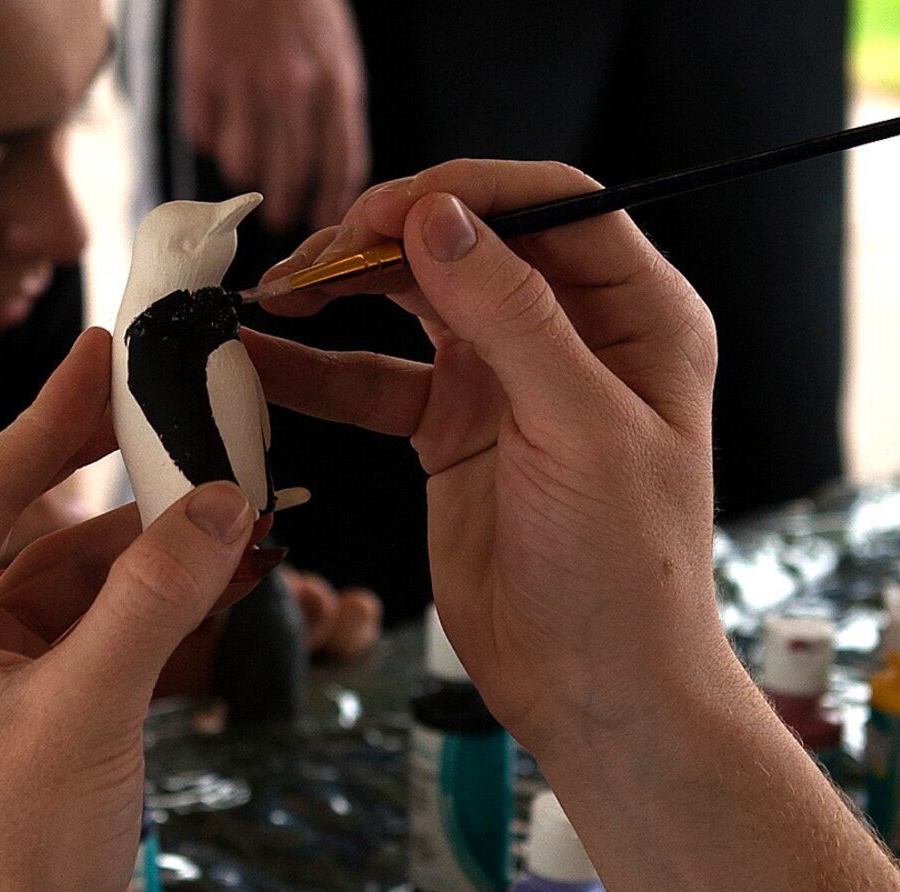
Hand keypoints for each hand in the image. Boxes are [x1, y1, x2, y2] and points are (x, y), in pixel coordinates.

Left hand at [0, 329, 265, 891]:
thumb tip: (223, 499)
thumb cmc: (12, 855)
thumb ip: (155, 594)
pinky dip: (166, 608)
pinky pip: (108, 637)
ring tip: (248, 509)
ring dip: (164, 554)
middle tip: (198, 420)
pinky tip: (232, 572)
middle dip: (130, 491)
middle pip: (41, 532)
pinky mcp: (43, 719)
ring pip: (87, 586)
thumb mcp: (86, 707)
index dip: (54, 417)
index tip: (109, 351)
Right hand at [177, 0, 368, 232]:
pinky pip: (205, 135)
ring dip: (245, 171)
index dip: (330, 203)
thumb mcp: (336, 53)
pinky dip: (212, 137)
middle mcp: (292, 88)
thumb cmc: (300, 4)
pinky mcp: (203, 75)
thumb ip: (335, 109)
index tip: (323, 221)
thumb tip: (329, 175)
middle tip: (279, 216)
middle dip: (284, 207)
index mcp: (335, 83)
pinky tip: (221, 120)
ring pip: (242, 166)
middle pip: (289, 177)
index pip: (339, 165)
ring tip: (248, 159)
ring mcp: (244, 82)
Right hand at [242, 161, 731, 758]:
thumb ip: (513, 316)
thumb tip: (440, 216)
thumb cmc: (627, 571)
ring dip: (342, 290)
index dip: (467, 193)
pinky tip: (260, 358)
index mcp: (640, 316)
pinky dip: (318, 369)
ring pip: (413, 302)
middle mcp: (576, 336)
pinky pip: (377, 381)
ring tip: (274, 292)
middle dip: (386, 237)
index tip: (387, 209)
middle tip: (316, 255)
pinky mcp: (455, 432)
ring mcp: (510, 382)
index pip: (554, 206)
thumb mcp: (580, 431)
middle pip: (470, 243)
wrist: (598, 690)